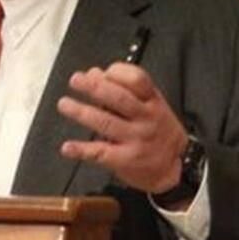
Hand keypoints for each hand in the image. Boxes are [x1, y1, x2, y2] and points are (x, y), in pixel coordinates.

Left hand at [57, 63, 187, 196]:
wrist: (173, 167)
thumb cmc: (157, 130)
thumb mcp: (148, 105)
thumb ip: (122, 88)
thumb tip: (93, 73)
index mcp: (152, 101)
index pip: (138, 80)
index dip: (116, 73)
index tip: (98, 72)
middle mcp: (146, 118)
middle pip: (120, 99)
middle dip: (94, 87)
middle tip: (75, 80)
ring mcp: (136, 139)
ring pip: (106, 123)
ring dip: (82, 112)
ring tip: (64, 104)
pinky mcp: (126, 160)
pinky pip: (101, 153)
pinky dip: (82, 150)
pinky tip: (67, 147)